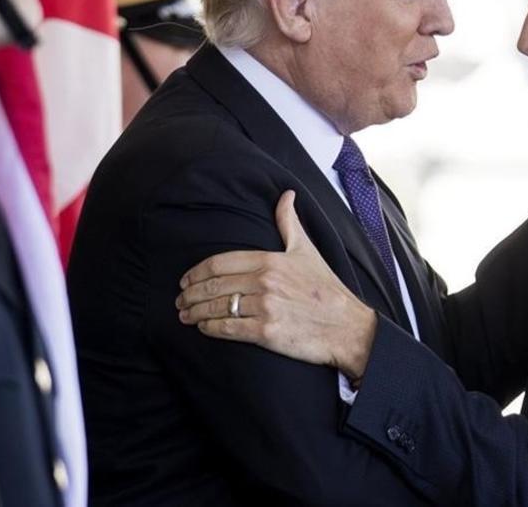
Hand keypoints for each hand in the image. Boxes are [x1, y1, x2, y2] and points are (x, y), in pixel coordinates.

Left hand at [176, 190, 377, 380]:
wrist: (348, 327)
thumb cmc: (327, 289)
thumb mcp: (307, 250)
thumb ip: (289, 222)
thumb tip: (286, 194)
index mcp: (270, 260)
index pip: (219, 263)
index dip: (196, 272)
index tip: (185, 280)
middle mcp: (265, 282)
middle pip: (213, 286)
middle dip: (190, 294)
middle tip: (180, 300)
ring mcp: (265, 307)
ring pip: (217, 308)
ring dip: (195, 312)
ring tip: (185, 316)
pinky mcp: (267, 332)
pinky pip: (228, 329)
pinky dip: (211, 328)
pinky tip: (204, 328)